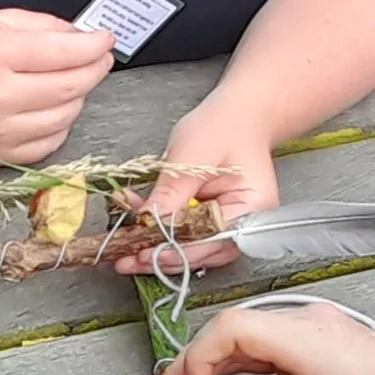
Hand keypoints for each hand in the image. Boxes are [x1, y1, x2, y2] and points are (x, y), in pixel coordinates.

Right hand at [0, 9, 116, 164]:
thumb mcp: (0, 21)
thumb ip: (48, 27)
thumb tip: (89, 40)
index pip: (67, 52)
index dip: (96, 45)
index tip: (106, 39)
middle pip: (73, 86)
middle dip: (94, 68)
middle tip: (98, 58)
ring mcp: (0, 131)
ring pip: (68, 115)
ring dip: (76, 96)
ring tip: (65, 81)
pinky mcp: (1, 154)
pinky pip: (52, 141)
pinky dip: (59, 123)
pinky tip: (48, 107)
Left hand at [117, 94, 280, 274]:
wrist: (237, 115)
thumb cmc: (224, 126)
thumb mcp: (192, 155)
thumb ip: (171, 192)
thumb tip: (146, 222)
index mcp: (252, 208)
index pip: (210, 240)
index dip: (174, 251)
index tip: (141, 253)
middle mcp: (244, 224)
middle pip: (200, 253)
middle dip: (160, 256)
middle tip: (124, 259)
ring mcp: (228, 225)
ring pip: (190, 250)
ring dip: (156, 248)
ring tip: (123, 249)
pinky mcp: (211, 222)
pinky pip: (185, 235)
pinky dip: (159, 233)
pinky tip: (134, 224)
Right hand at [146, 302, 374, 374]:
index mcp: (307, 337)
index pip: (228, 330)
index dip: (193, 361)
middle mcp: (308, 323)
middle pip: (228, 330)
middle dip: (191, 365)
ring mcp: (315, 329)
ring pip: (244, 337)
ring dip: (211, 366)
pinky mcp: (321, 343)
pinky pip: (265, 346)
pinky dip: (237, 367)